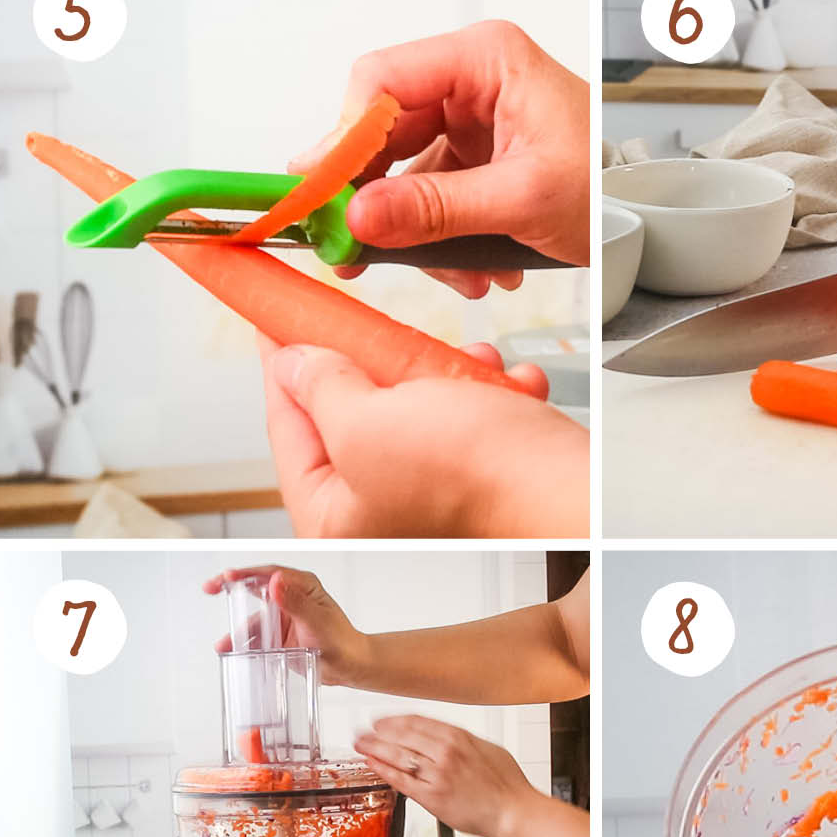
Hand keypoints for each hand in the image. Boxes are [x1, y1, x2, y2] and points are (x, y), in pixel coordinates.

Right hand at [202, 565, 367, 687]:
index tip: (227, 577)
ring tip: (223, 645)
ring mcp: (284, 615)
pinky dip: (244, 643)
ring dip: (236, 629)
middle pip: (255, 587)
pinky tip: (233, 652)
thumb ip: (296, 602)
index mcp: (303, 585)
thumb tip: (276, 581)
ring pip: (254, 618)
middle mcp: (291, 596)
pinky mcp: (280, 634)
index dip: (246, 573)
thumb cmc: (342, 641)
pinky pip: (257, 635)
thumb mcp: (317, 621)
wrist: (350, 666)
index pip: (270, 573)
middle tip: (211, 587)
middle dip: (232, 586)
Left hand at [258, 333, 587, 537]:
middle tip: (363, 322)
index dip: (281, 365)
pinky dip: (484, 396)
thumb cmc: (470, 475)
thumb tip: (297, 363)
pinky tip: (503, 384)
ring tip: (463, 358)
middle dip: (372, 364)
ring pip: (414, 412)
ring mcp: (429, 497)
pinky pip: (466, 422)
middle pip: (351, 417)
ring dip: (439, 373)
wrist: (561, 488)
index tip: (274, 319)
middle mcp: (379, 514)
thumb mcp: (365, 419)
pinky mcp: (475, 479)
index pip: (287, 427)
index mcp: (334, 517)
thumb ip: (320, 387)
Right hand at [290, 21, 589, 296]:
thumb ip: (439, 209)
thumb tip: (364, 217)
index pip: (381, 84)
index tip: (322, 192)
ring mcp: (472, 123)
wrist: (646, 218)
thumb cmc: (610, 187)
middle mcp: (471, 83)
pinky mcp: (478, 162)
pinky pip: (436, 199)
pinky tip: (476, 271)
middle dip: (377, 199)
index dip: (344, 138)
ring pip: (408, 176)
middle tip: (348, 246)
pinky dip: (446, 241)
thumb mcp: (524, 200)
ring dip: (420, 233)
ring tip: (453, 274)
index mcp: (484, 61)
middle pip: (385, 133)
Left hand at [354, 714, 536, 836]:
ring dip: (375, 748)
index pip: (418, 721)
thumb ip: (463, 742)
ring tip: (360, 744)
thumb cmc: (506, 784)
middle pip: (403, 735)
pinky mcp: (431, 797)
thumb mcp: (487, 749)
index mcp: (459, 736)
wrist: (512, 811)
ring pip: (398, 755)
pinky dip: (383, 770)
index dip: (395, 719)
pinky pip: (401, 780)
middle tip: (364, 730)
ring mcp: (436, 774)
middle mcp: (445, 752)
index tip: (383, 720)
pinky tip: (373, 764)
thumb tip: (445, 738)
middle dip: (379, 731)